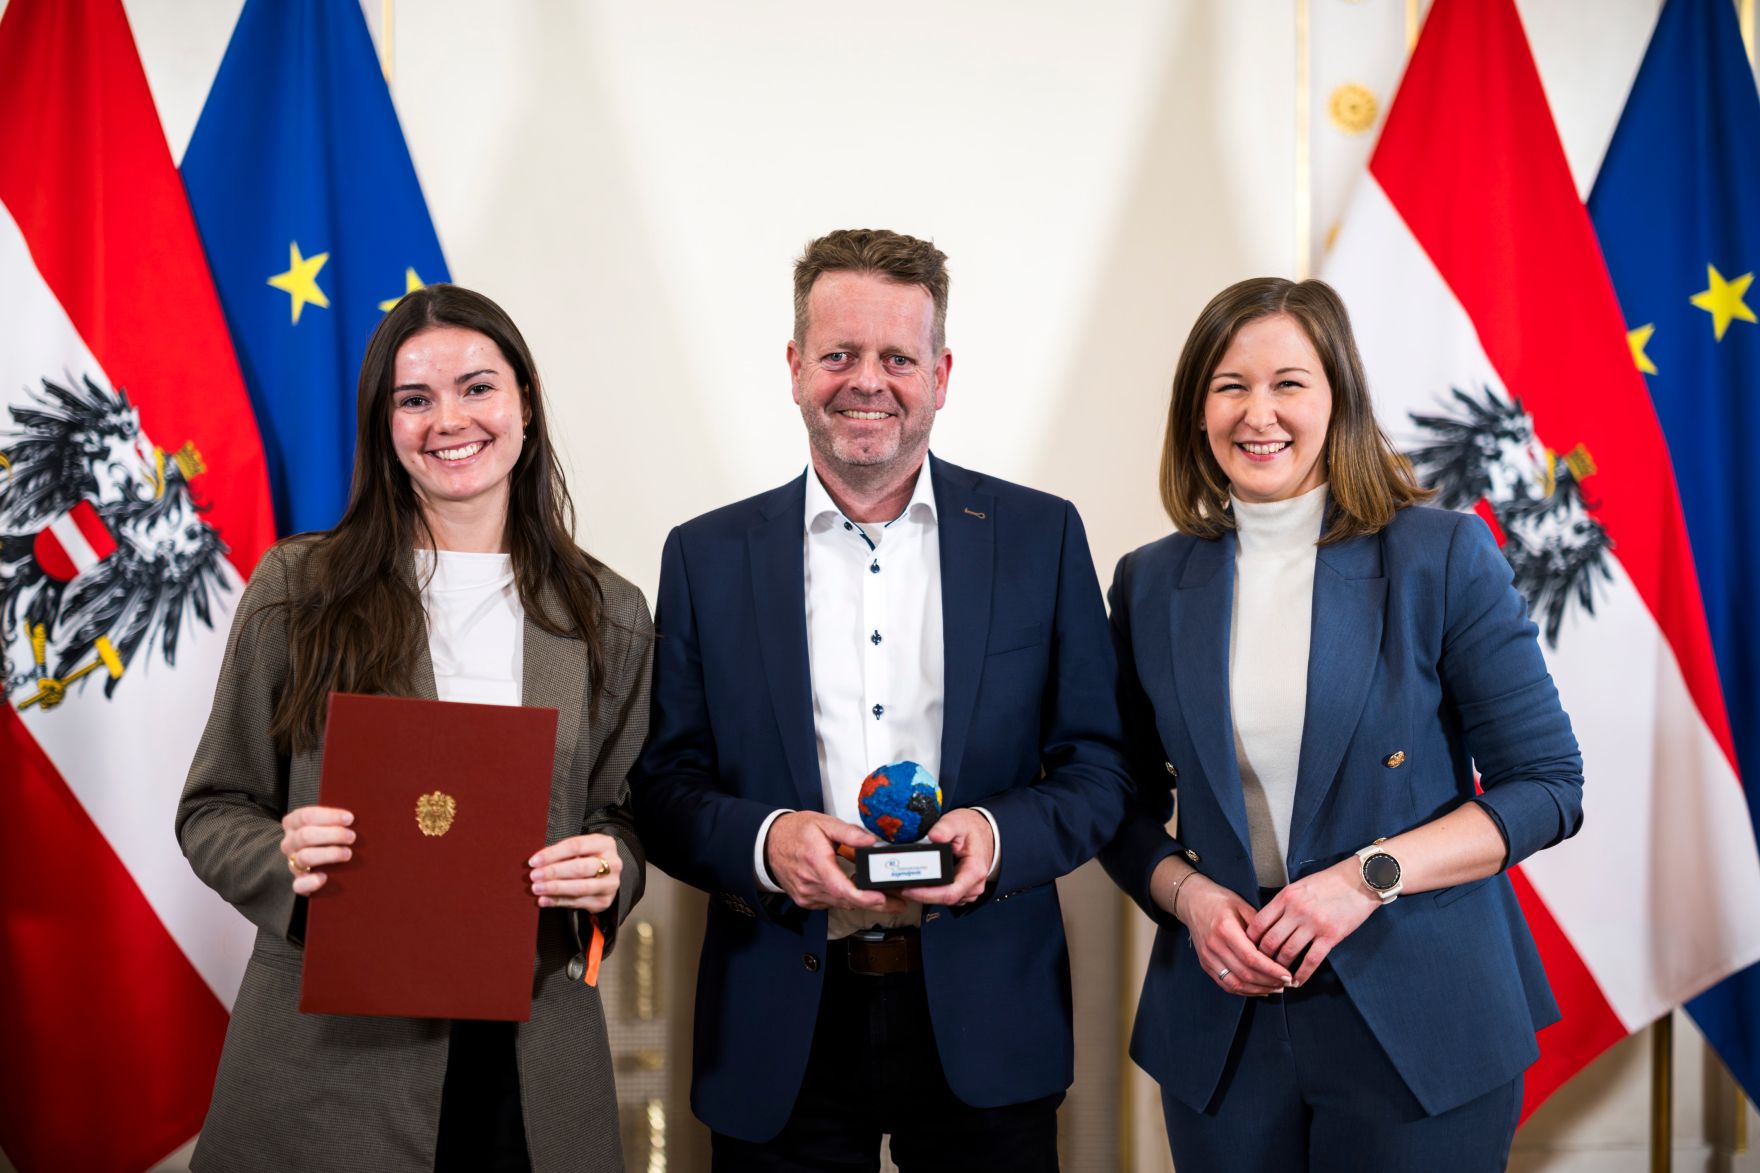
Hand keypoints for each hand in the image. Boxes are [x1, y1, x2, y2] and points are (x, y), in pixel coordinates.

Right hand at [281, 806, 354, 895]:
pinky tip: (324, 877)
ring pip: (305, 857)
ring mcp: (292, 863)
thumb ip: (337, 818)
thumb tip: (352, 815)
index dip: (329, 816)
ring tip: (348, 853)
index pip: (306, 816)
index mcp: (293, 823)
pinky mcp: (299, 883)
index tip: (350, 818)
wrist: (325, 865)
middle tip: (352, 837)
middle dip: (332, 835)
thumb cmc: (332, 836)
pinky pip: (299, 885)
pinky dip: (311, 882)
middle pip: (305, 836)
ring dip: (329, 854)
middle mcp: (290, 843)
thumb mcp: (330, 823)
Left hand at [529, 834, 624, 912]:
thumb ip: (563, 853)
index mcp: (605, 844)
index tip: (534, 861)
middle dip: (553, 872)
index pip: (576, 846)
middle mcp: (612, 864)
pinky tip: (544, 900)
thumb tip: (536, 863)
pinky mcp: (604, 901)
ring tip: (537, 888)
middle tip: (534, 876)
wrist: (607, 875)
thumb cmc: (587, 858)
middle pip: (580, 868)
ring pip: (580, 887)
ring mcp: (610, 884)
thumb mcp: (581, 849)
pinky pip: (578, 903)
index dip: (553, 854)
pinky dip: (558, 902)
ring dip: (555, 888)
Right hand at [765, 812, 897, 911]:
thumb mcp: (823, 823)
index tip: (882, 898)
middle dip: (876, 902)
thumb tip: (871, 842)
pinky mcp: (806, 900)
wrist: (768, 843)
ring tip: (887, 897)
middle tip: (899, 901)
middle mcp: (810, 883)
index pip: (841, 887)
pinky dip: (847, 900)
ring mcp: (807, 895)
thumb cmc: (796, 831)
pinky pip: (832, 903)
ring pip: (841, 904)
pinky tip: (861, 894)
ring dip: (864, 902)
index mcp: (816, 862)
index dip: (864, 897)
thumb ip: (849, 833)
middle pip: (847, 900)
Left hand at [898, 808, 992, 906]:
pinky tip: (918, 883)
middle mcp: (974, 885)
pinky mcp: (963, 891)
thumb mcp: (958, 822)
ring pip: (943, 900)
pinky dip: (931, 892)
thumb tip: (934, 836)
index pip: (949, 893)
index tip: (908, 889)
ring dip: (924, 895)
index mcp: (974, 871)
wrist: (984, 832)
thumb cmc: (971, 829)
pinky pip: (945, 896)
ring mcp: (969, 890)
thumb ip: (945, 828)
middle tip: (899, 885)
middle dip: (920, 895)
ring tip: (905, 884)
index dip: (927, 894)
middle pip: (944, 899)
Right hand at [1175, 874, 1292, 996]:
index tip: (1287, 975)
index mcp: (1225, 929)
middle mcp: (1214, 946)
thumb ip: (1260, 928)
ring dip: (1258, 990)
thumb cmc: (1220, 901)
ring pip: (1235, 984)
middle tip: (1287, 983)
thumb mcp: (1243, 906)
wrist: (1193, 901)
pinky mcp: (1205, 964)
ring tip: (1276, 988)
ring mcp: (1207, 957)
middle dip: (1269, 982)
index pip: (1251, 958)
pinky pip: (1225, 984)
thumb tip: (1280, 948)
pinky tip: (1259, 989)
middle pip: (1245, 974)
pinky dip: (1244, 991)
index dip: (1271, 970)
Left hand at [1246, 858, 1380, 985]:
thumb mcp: (1299, 886)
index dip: (1250, 940)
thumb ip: (1283, 903)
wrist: (1360, 881)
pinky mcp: (1331, 936)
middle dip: (1262, 958)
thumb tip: (1268, 923)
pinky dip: (1302, 974)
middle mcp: (1296, 911)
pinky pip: (1311, 960)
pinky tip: (1297, 981)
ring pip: (1288, 953)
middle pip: (1269, 941)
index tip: (1249, 950)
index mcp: (1286, 897)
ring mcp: (1313, 924)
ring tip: (1278, 977)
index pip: (1258, 923)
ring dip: (1280, 969)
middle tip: (1261, 967)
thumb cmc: (1329, 882)